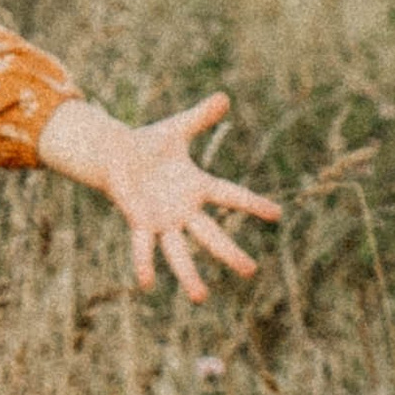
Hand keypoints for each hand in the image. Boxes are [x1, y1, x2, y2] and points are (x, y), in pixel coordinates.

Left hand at [39, 94, 277, 303]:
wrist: (117, 156)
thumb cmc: (150, 144)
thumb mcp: (177, 129)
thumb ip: (200, 116)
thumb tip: (224, 97)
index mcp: (198, 187)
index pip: (231, 196)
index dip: (253, 204)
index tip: (277, 214)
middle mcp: (184, 210)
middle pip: (211, 235)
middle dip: (230, 254)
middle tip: (251, 271)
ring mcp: (163, 221)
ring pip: (179, 252)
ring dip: (189, 274)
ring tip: (200, 298)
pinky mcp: (141, 223)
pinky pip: (144, 247)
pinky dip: (144, 264)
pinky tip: (147, 283)